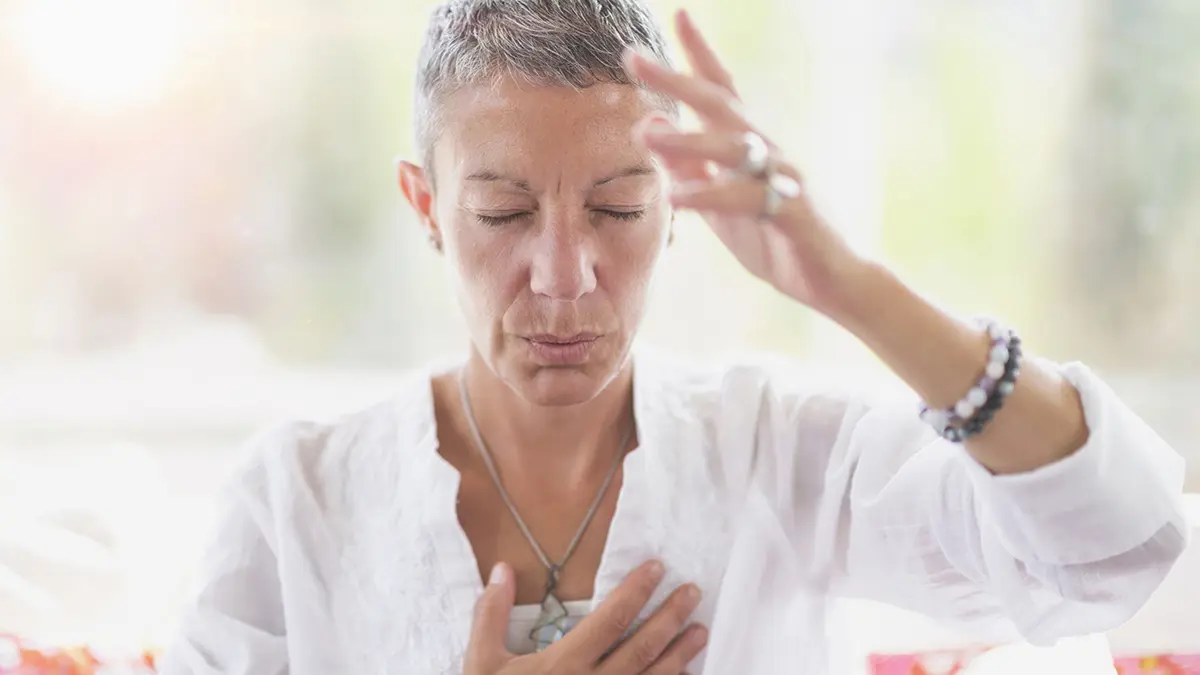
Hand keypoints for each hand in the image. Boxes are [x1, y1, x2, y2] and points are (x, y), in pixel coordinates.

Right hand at [464, 560, 707, 674]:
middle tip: (693, 593)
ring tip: (701, 632)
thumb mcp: (482, 664)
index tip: (658, 568)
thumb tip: (502, 569)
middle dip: (670, 617)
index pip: (611, 619)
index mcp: (564, 665)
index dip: (637, 591)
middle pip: (642, 647)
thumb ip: (490, 616)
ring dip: (681, 655)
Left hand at [624, 9, 863, 314]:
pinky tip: (677, 197)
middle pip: (720, 104)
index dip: (699, 54)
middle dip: (677, 78)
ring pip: (733, 148)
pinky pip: (747, 199)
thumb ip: (690, 169)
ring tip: (645, 135)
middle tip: (634, 58)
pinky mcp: (792, 212)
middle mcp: (768, 150)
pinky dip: (710, 196)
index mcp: (749, 146)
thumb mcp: (720, 204)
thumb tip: (652, 129)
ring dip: (687, 139)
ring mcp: (783, 177)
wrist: (834, 280)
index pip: (722, 90)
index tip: (678, 15)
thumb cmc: (776, 239)